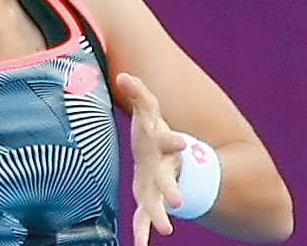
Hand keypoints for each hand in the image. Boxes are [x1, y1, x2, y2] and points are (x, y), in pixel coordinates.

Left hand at [116, 72, 186, 245]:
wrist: (167, 159)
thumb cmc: (153, 132)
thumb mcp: (148, 112)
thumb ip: (138, 94)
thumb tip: (123, 75)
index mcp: (163, 145)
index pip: (169, 141)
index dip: (175, 141)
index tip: (183, 145)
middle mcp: (164, 168)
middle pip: (169, 181)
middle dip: (172, 190)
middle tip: (178, 203)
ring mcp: (158, 187)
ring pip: (159, 204)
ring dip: (160, 217)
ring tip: (164, 231)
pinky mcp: (150, 201)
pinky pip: (144, 219)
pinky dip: (141, 233)